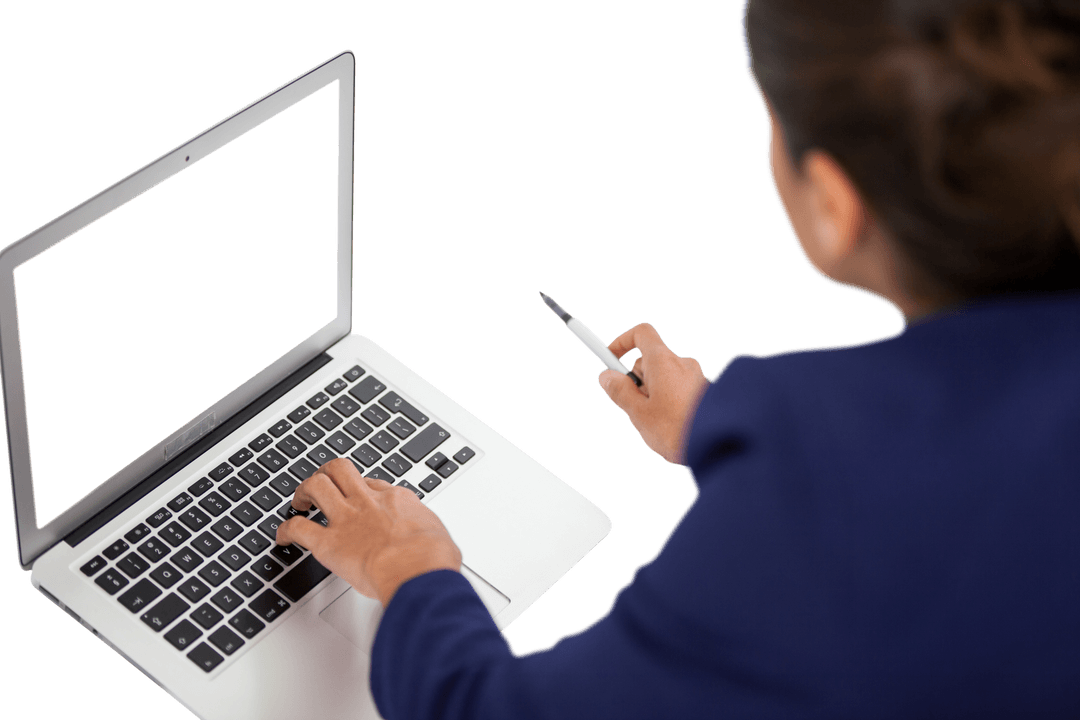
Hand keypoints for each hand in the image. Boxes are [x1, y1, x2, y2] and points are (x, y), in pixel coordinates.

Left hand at [275, 459, 462, 607]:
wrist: (418, 570)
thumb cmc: (433, 558)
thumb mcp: (438, 535)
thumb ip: (426, 533)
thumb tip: (432, 542)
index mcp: (395, 499)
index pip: (371, 483)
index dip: (360, 487)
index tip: (357, 495)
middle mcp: (367, 503)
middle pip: (340, 470)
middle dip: (326, 472)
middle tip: (321, 481)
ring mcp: (346, 520)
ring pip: (316, 486)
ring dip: (303, 491)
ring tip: (298, 501)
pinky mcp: (328, 544)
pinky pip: (298, 529)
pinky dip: (285, 531)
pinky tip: (281, 537)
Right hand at [598, 322, 708, 465]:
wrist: (720, 446)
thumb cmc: (678, 430)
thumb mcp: (639, 413)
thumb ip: (620, 392)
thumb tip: (607, 376)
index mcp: (663, 361)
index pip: (641, 334)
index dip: (622, 342)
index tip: (610, 359)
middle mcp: (682, 363)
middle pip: (650, 360)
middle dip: (638, 381)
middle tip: (637, 408)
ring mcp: (695, 376)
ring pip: (664, 378)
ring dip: (654, 394)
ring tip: (658, 423)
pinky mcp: (704, 392)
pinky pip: (678, 389)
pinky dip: (669, 402)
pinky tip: (673, 426)